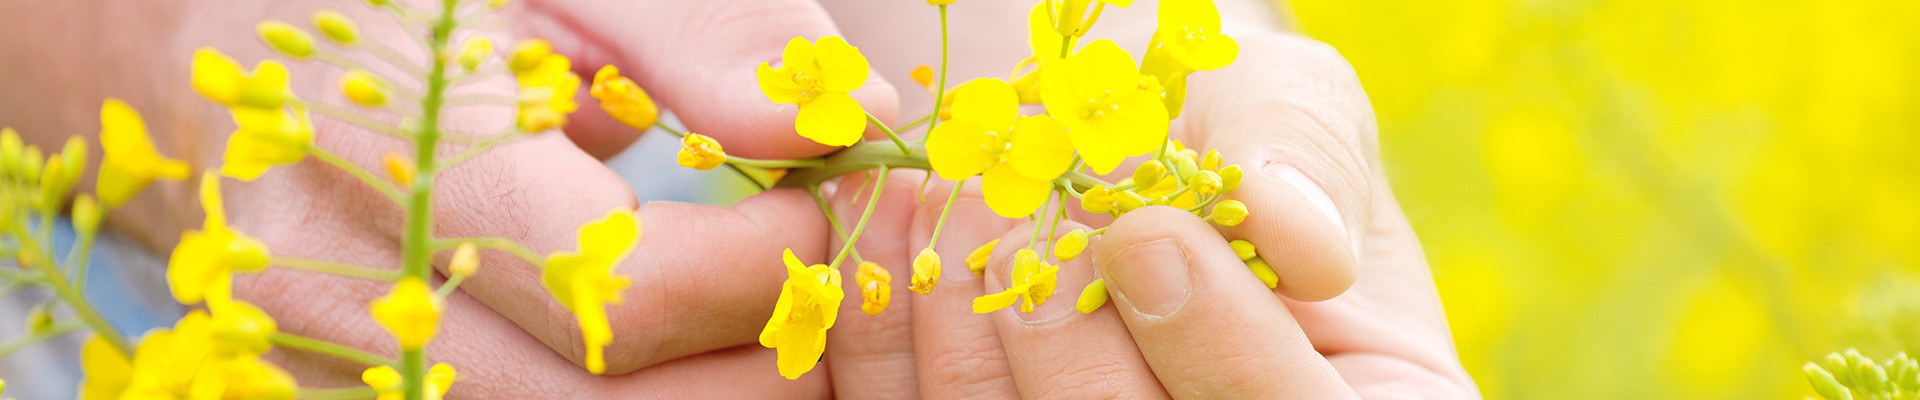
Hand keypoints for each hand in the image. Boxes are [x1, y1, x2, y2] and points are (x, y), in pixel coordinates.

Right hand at [0, 0, 901, 396]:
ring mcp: (338, 368)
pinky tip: (684, 352)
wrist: (217, 60)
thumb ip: (700, 33)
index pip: (622, 287)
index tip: (823, 205)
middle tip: (818, 276)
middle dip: (768, 357)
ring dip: (716, 399)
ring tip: (762, 316)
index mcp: (386, 140)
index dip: (768, 265)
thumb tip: (837, 125)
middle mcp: (337, 285)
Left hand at [808, 1, 1475, 396]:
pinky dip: (891, 350)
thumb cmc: (1232, 123)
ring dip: (969, 341)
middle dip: (1073, 349)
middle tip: (1017, 222)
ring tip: (943, 210)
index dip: (1222, 347)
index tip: (1143, 234)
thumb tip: (1303, 243)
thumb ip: (1308, 162)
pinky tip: (889, 242)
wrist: (1120, 139)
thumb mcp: (1293, 109)